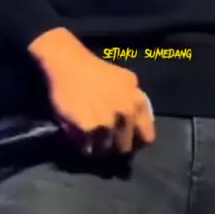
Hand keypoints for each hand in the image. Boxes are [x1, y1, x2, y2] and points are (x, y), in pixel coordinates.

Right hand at [28, 28, 155, 153]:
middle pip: (125, 146)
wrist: (68, 64)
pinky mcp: (90, 129)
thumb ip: (134, 101)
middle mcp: (127, 112)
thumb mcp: (125, 81)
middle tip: (104, 137)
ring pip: (107, 149)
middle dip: (115, 144)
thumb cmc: (95, 70)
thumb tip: (140, 127)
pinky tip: (80, 134)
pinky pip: (89, 149)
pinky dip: (84, 146)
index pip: (146, 136)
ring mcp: (109, 122)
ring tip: (90, 136)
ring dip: (99, 146)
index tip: (127, 141)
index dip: (136, 141)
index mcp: (138, 101)